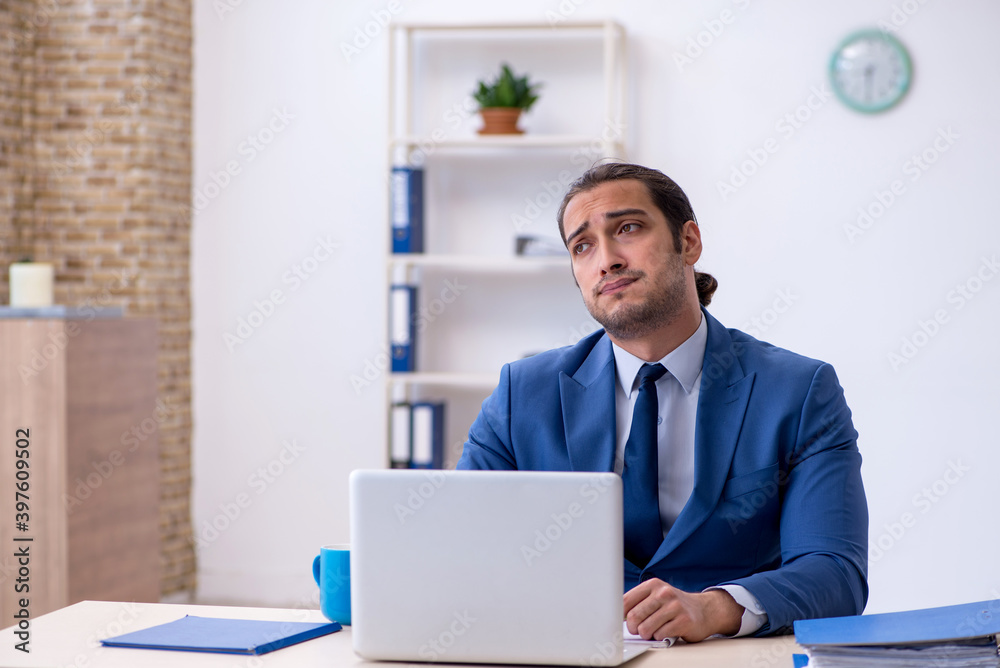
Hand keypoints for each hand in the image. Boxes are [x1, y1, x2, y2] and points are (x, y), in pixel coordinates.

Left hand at [623, 579, 743, 642]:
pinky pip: (660, 635)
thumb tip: (616, 615)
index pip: (625, 601)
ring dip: (647, 634)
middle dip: (633, 628)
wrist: (704, 610)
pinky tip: (665, 632)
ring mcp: (674, 606)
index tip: (621, 622)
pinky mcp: (683, 620)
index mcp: (653, 585)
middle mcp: (663, 592)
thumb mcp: (656, 596)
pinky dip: (660, 637)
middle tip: (639, 630)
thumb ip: (638, 603)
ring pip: (645, 628)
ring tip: (653, 631)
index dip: (620, 615)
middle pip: (634, 616)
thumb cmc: (674, 605)